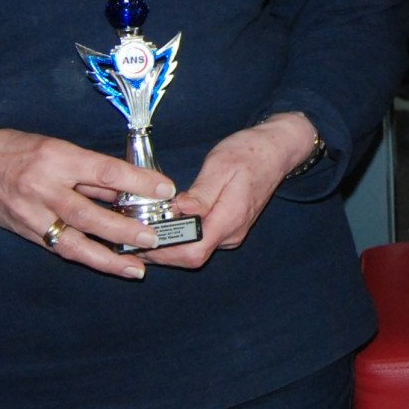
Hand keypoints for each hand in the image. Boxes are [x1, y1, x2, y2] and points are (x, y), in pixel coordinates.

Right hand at [0, 126, 170, 279]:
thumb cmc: (20, 150)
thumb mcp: (59, 148)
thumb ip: (90, 170)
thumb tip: (132, 187)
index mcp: (57, 158)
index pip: (103, 171)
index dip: (137, 182)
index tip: (165, 189)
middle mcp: (43, 188)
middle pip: (88, 213)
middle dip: (124, 228)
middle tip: (154, 238)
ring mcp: (32, 214)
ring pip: (73, 241)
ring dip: (108, 256)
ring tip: (137, 267)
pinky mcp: (27, 233)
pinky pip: (61, 248)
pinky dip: (88, 258)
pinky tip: (112, 265)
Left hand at [145, 113, 319, 270]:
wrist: (276, 151)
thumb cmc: (249, 153)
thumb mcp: (221, 165)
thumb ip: (201, 193)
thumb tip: (180, 210)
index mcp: (230, 218)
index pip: (194, 251)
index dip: (165, 251)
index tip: (141, 238)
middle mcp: (231, 233)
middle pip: (190, 257)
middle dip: (159, 251)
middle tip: (132, 236)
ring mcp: (231, 233)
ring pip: (194, 252)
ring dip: (167, 246)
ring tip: (141, 230)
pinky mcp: (228, 229)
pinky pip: (200, 243)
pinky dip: (178, 239)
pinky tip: (163, 225)